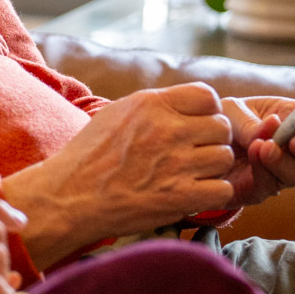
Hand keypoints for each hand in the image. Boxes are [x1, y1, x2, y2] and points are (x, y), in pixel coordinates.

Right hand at [1, 84, 236, 262]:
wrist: (70, 197)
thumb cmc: (90, 156)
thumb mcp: (118, 113)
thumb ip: (155, 106)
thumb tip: (187, 103)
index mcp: (152, 104)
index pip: (208, 96)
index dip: (207, 112)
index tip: (196, 128)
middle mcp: (167, 130)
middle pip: (222, 127)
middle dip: (212, 141)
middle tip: (195, 156)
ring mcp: (176, 164)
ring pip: (224, 158)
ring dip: (212, 169)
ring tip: (191, 176)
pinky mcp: (180, 197)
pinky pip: (222, 190)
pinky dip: (212, 195)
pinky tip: (193, 196)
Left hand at [218, 94, 294, 208]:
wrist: (195, 149)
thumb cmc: (220, 123)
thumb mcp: (230, 112)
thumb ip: (250, 121)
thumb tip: (269, 129)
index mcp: (289, 120)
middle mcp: (289, 148)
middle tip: (294, 140)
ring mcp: (277, 172)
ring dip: (282, 160)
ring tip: (265, 147)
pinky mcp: (259, 190)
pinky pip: (269, 185)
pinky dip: (263, 170)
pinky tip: (253, 155)